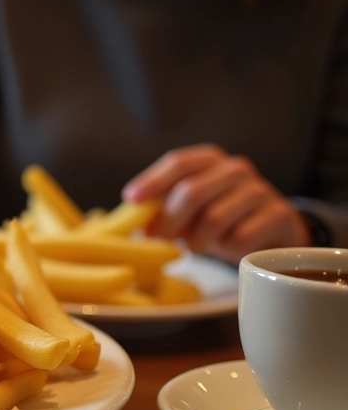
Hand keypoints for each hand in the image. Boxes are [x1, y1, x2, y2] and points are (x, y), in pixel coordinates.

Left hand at [121, 144, 308, 262]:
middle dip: (168, 221)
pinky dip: (225, 249)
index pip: (178, 163)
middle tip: (158, 240)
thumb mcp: (188, 208)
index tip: (131, 199)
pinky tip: (227, 247)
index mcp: (210, 160)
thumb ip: (162, 207)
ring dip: (196, 240)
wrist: (269, 233)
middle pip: (191, 192)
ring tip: (194, 246)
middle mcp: (236, 169)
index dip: (152, 181)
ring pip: (213, 218)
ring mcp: (260, 190)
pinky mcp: (278, 215)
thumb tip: (136, 222)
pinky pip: (239, 238)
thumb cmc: (218, 218)